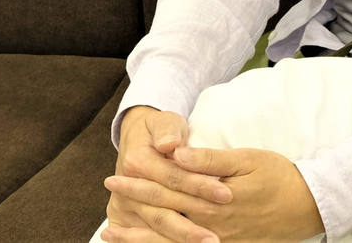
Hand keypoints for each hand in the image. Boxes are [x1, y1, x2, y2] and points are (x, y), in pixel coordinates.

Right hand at [102, 107, 232, 242]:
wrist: (135, 140)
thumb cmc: (158, 130)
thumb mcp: (164, 121)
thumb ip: (168, 130)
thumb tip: (169, 144)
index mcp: (137, 162)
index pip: (172, 178)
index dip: (199, 186)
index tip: (226, 194)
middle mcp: (126, 188)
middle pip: (164, 208)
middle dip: (192, 224)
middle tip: (216, 236)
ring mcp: (125, 207)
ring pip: (157, 226)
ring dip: (182, 238)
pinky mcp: (127, 218)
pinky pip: (149, 236)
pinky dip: (165, 242)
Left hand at [106, 146, 322, 242]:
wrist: (309, 205)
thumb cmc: (279, 176)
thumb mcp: (247, 159)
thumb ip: (210, 160)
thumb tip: (176, 153)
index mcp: (213, 197)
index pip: (170, 188)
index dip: (143, 182)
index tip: (120, 173)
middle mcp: (210, 224)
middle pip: (164, 214)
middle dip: (134, 204)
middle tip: (109, 195)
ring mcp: (217, 241)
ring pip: (170, 241)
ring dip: (140, 237)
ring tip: (112, 232)